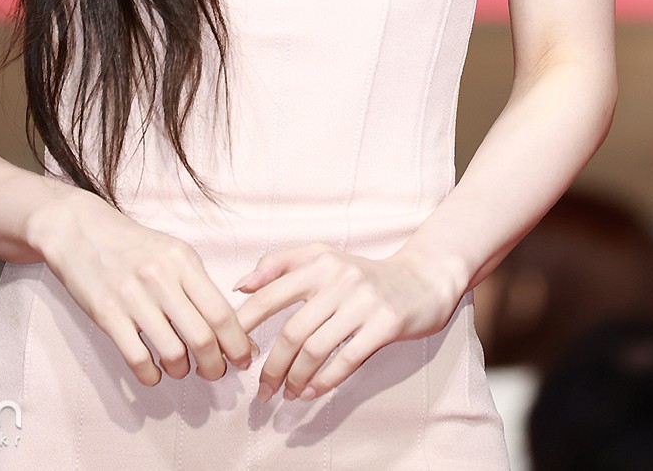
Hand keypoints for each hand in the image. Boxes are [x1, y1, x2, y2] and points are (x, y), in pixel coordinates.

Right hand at [29, 187, 257, 387]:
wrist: (80, 230)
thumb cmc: (132, 245)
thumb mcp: (171, 251)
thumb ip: (196, 284)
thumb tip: (225, 326)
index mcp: (182, 260)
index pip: (221, 311)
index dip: (237, 342)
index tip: (243, 359)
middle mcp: (160, 278)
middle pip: (202, 338)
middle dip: (214, 365)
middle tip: (214, 371)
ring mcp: (131, 297)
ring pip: (172, 354)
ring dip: (183, 371)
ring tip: (181, 369)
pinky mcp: (106, 314)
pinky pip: (137, 359)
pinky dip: (151, 376)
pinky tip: (153, 373)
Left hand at [232, 241, 462, 401]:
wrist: (420, 281)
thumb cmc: (363, 274)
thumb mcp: (323, 257)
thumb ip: (280, 265)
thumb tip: (240, 285)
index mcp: (318, 262)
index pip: (270, 294)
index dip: (246, 325)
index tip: (232, 350)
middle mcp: (339, 279)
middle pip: (291, 332)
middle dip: (271, 366)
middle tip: (260, 389)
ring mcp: (363, 301)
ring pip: (315, 349)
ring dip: (295, 379)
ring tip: (286, 394)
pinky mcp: (385, 323)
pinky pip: (346, 359)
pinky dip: (324, 381)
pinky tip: (310, 392)